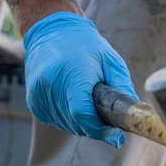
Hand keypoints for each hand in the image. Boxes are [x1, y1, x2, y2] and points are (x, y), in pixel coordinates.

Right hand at [23, 12, 135, 147]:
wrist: (52, 31)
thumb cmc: (86, 45)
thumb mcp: (111, 62)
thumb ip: (122, 89)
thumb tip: (132, 117)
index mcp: (72, 73)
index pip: (83, 114)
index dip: (100, 129)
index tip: (115, 134)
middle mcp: (50, 84)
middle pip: (76, 123)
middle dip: (94, 127)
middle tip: (106, 118)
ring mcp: (38, 94)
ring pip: (66, 125)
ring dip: (81, 123)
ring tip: (89, 104)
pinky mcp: (33, 100)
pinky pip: (55, 121)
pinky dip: (68, 119)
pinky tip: (73, 102)